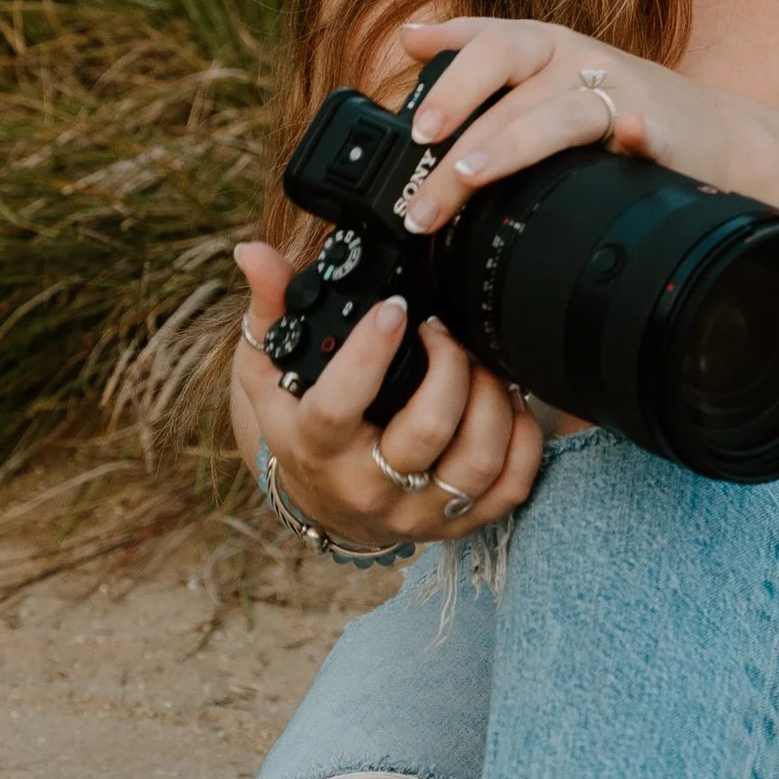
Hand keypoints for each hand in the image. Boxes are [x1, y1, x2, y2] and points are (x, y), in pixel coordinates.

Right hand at [229, 243, 544, 549]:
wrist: (323, 503)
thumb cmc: (299, 424)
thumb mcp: (268, 369)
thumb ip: (269, 307)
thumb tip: (255, 253)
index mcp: (313, 446)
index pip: (339, 407)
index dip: (370, 354)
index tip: (395, 308)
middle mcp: (366, 487)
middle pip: (427, 430)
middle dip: (449, 364)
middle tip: (443, 330)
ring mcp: (416, 512)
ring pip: (477, 459)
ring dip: (492, 397)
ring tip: (479, 362)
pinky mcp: (458, 525)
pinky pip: (511, 486)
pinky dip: (523, 438)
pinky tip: (508, 402)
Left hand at [389, 14, 730, 235]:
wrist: (714, 133)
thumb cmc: (618, 107)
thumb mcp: (545, 74)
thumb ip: (479, 60)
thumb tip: (408, 36)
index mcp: (542, 46)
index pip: (484, 41)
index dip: (446, 76)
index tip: (414, 122)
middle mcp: (576, 59)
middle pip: (507, 75)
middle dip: (456, 126)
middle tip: (422, 180)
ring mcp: (620, 92)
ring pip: (558, 112)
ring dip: (511, 143)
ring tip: (469, 175)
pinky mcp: (662, 130)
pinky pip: (647, 131)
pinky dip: (637, 134)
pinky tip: (630, 139)